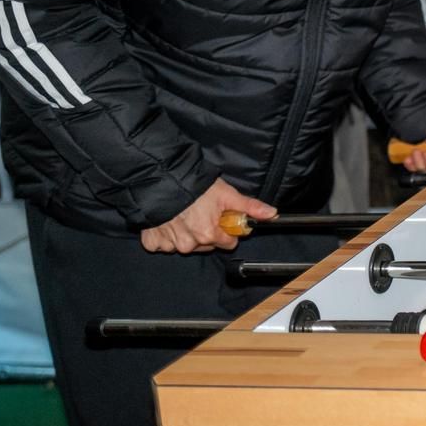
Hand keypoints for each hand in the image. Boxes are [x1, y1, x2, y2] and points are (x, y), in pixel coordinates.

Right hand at [139, 178, 275, 253]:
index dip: (228, 230)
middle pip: (206, 245)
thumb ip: (249, 207)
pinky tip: (168, 221)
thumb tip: (272, 214)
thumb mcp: (227, 194)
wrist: (160, 180)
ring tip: (184, 214)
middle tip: (202, 213)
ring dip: (185, 234)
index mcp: (209, 235)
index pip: (228, 243)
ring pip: (184, 245)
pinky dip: (165, 235)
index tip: (222, 219)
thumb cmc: (194, 186)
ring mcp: (169, 244)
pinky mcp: (152, 242)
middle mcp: (189, 244)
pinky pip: (162, 245)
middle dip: (207, 232)